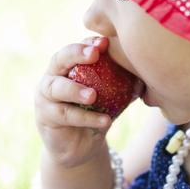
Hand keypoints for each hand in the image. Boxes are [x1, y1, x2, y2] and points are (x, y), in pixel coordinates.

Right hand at [34, 36, 113, 168]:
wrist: (80, 146)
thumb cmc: (96, 113)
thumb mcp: (111, 99)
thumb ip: (122, 86)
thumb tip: (144, 80)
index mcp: (68, 66)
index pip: (77, 48)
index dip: (89, 43)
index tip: (105, 42)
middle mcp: (53, 77)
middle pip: (60, 59)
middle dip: (76, 53)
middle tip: (95, 54)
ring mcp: (45, 97)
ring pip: (57, 88)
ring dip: (75, 90)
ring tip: (93, 96)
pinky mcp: (46, 117)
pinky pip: (66, 115)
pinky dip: (86, 118)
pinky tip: (105, 121)